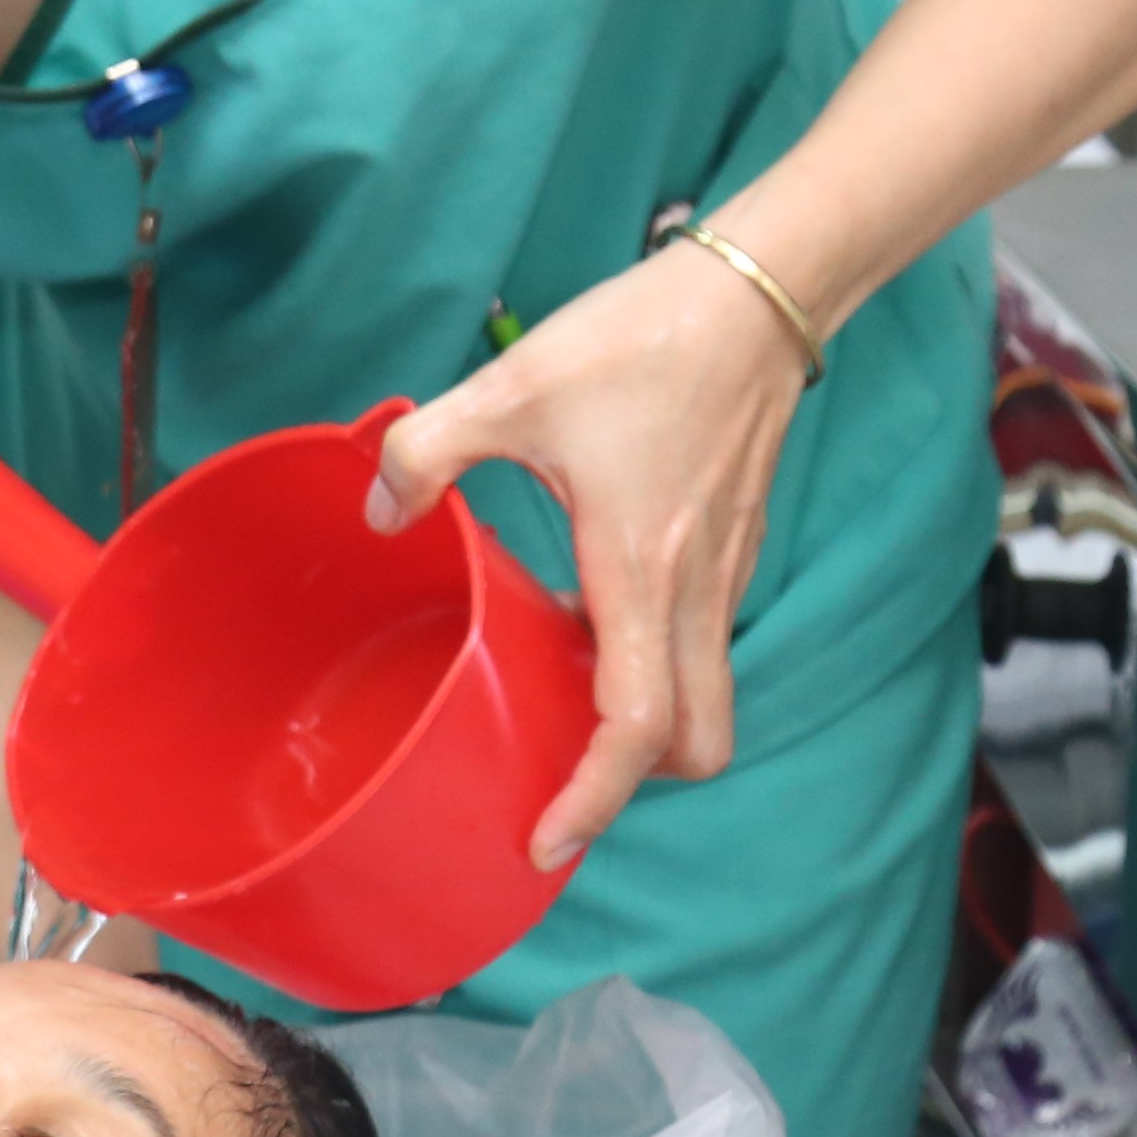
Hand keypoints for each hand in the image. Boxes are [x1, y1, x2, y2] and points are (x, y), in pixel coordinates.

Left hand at [365, 233, 816, 868]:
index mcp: (642, 571)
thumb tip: (382, 510)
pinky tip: (594, 616)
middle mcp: (697, 590)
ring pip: (706, 694)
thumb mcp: (512, 387)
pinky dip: (658, 661)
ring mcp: (725, 571)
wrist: (755, 296)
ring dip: (647, 721)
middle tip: (558, 776)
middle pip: (696, 741)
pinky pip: (702, 640)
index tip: (546, 840)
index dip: (593, 798)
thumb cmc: (642, 340)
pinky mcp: (734, 543)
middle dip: (635, 782)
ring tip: (563, 699)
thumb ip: (429, 451)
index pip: (637, 726)